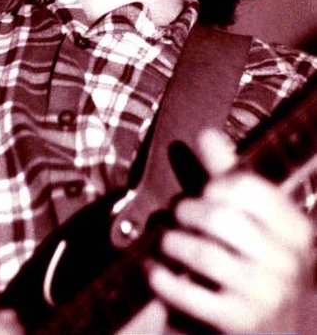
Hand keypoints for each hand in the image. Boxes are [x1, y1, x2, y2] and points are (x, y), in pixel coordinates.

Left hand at [147, 128, 313, 332]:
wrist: (271, 328)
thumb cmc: (257, 260)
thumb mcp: (253, 217)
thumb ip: (230, 175)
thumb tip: (207, 133)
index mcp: (295, 230)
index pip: (247, 187)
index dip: (217, 184)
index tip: (208, 191)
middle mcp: (286, 263)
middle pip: (219, 217)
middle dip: (188, 211)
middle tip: (179, 214)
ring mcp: (264, 295)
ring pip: (202, 254)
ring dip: (172, 241)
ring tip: (166, 239)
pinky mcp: (238, 322)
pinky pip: (188, 293)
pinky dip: (162, 277)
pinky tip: (152, 267)